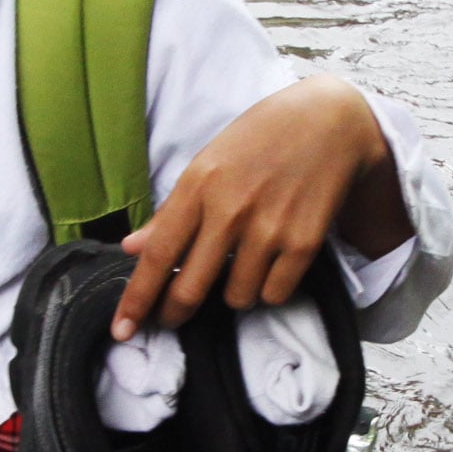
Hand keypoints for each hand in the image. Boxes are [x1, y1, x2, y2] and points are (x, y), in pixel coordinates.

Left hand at [114, 75, 396, 336]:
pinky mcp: (304, 242)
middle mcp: (230, 210)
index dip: (137, 299)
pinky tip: (270, 265)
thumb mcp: (209, 162)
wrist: (330, 120)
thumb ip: (171, 211)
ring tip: (240, 267)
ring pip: (237, 297)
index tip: (122, 330)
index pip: (158, 256)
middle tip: (172, 317)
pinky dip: (268, 289)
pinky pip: (275, 294)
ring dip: (233, 293)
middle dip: (175, 312)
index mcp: (198, 186)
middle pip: (190, 288)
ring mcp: (269, 228)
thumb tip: (132, 248)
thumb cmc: (261, 138)